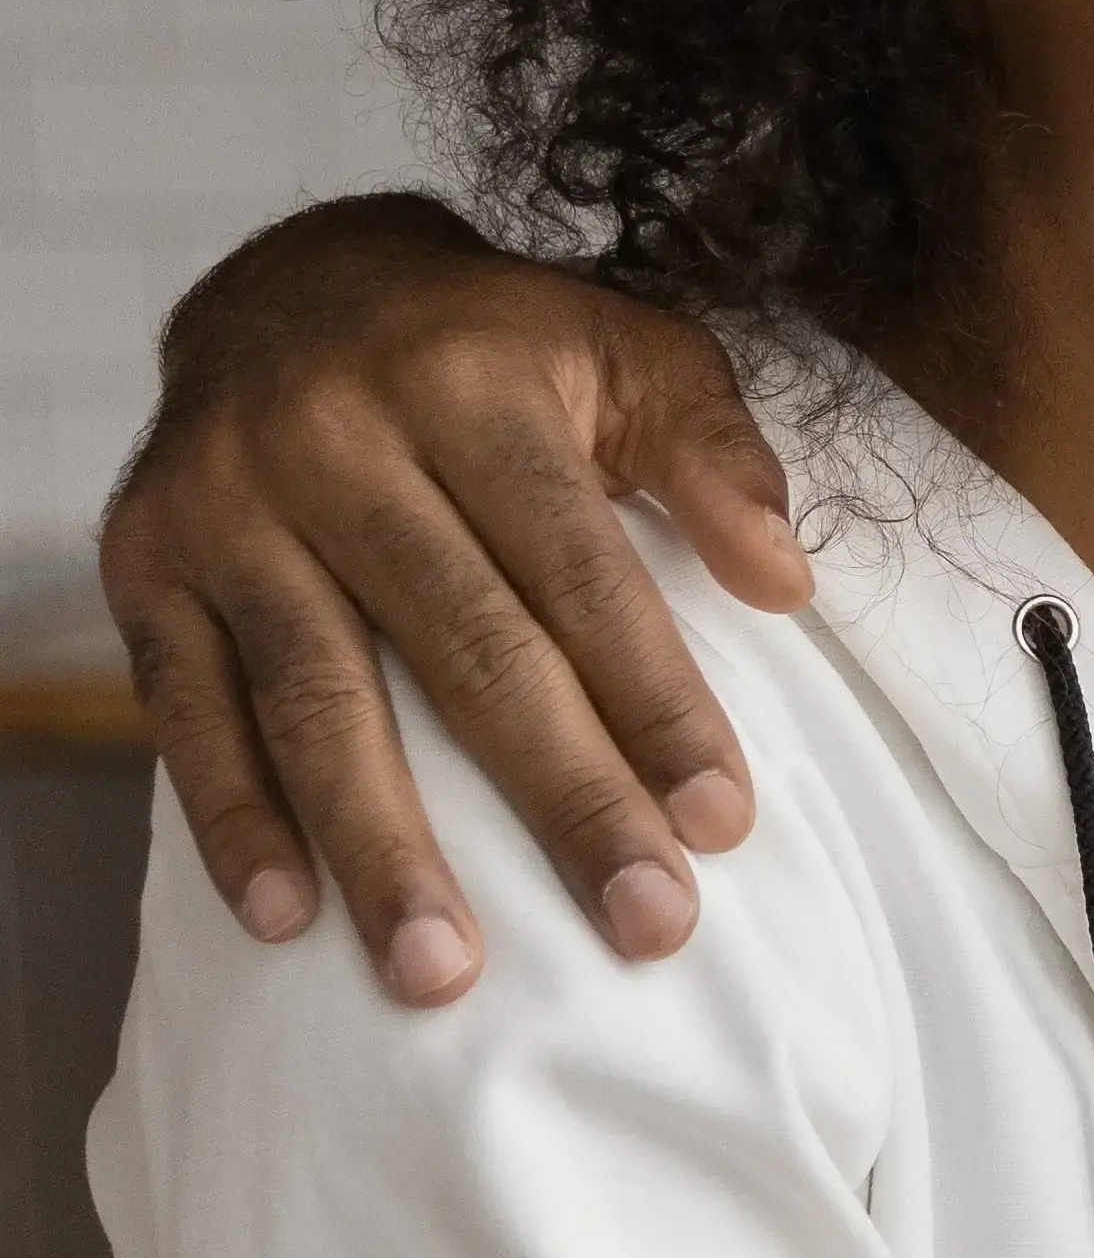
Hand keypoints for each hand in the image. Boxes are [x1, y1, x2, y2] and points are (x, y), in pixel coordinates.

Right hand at [101, 193, 807, 1001]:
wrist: (288, 284)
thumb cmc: (499, 348)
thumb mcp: (630, 350)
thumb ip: (714, 454)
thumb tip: (786, 581)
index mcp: (470, 385)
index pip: (580, 569)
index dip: (655, 699)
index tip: (721, 823)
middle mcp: (336, 441)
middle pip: (467, 647)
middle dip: (563, 798)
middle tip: (644, 924)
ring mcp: (226, 507)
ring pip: (318, 697)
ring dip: (384, 846)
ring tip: (447, 972)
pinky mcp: (143, 565)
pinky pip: (186, 708)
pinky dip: (233, 819)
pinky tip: (286, 919)